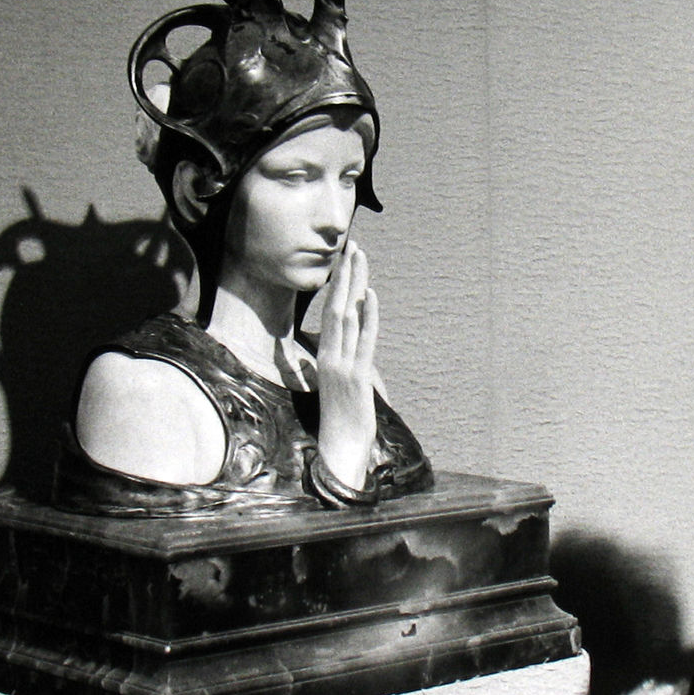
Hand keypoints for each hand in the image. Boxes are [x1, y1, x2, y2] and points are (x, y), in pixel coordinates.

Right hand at [316, 242, 377, 491]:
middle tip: (352, 245)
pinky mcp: (356, 377)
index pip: (331, 312)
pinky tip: (370, 296)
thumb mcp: (333, 385)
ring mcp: (342, 365)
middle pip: (337, 306)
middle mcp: (330, 356)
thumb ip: (330, 363)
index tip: (345, 259)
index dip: (338, 285)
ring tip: (360, 258)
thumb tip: (323, 349)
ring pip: (348, 317)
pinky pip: (364, 341)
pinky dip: (368, 317)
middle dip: (345, 275)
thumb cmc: (340, 419)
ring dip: (355, 286)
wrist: (339, 449)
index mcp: (324, 356)